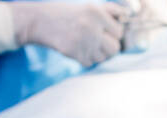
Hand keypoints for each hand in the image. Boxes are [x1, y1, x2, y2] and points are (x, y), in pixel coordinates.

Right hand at [11, 1, 126, 67]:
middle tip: (98, 41)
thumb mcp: (88, 7)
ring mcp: (84, 42)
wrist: (39, 21)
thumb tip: (127, 15)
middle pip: (115, 48)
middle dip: (108, 47)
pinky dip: (86, 58)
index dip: (113, 33)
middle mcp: (92, 27)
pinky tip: (78, 49)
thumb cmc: (66, 13)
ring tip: (86, 44)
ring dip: (97, 54)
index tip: (105, 31)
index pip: (119, 31)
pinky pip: (90, 63)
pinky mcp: (75, 53)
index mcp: (96, 13)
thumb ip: (109, 11)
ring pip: (103, 58)